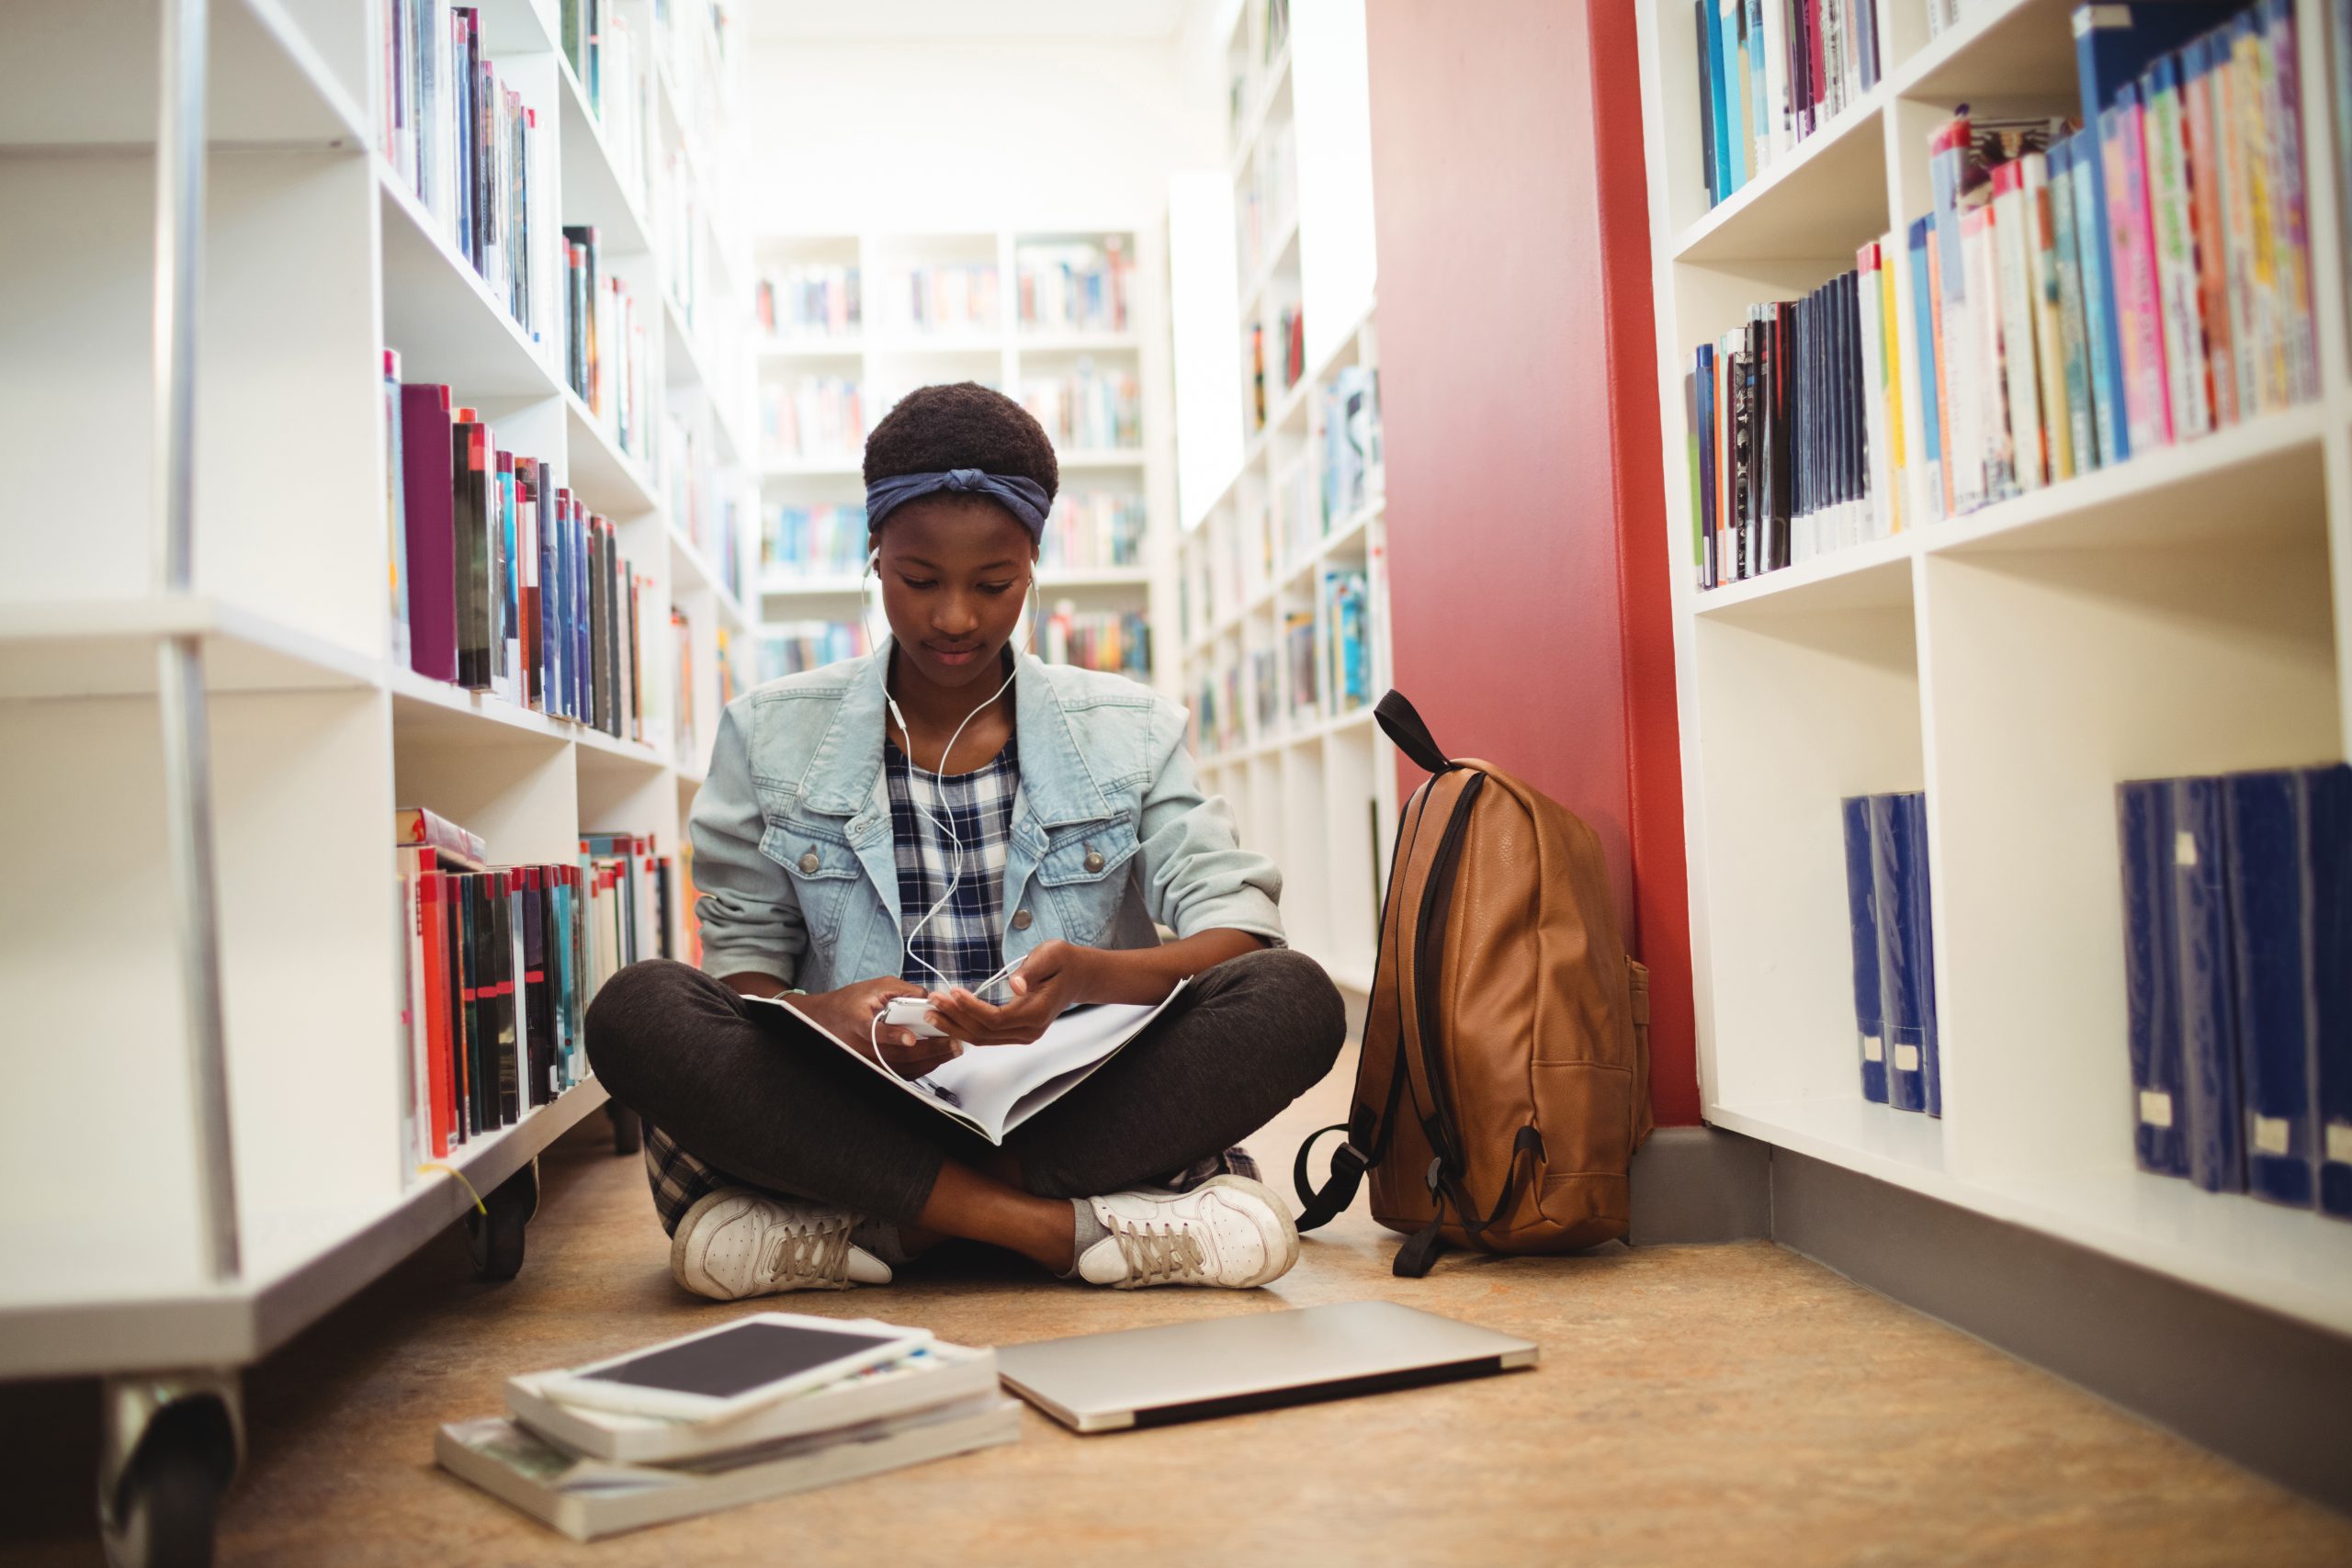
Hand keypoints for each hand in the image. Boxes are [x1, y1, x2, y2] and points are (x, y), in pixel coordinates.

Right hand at [798, 977, 963, 1078]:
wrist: (828, 1020)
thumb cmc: (851, 1002)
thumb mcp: (875, 986)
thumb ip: (902, 989)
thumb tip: (928, 996)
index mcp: (859, 1021)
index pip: (874, 1032)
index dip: (892, 1035)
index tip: (910, 1037)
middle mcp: (863, 1046)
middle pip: (897, 1054)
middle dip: (929, 1049)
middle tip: (953, 1043)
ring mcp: (869, 1061)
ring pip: (902, 1067)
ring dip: (931, 1060)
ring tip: (952, 1050)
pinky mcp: (877, 1068)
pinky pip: (901, 1073)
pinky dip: (922, 1068)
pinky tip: (938, 1059)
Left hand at [923, 940, 1097, 1045]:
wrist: (1078, 976)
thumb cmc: (1064, 962)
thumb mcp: (1051, 955)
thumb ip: (1032, 970)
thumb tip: (1015, 985)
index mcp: (1037, 1012)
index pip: (997, 1018)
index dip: (972, 1008)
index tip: (953, 993)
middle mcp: (1030, 1030)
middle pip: (985, 1033)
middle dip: (956, 1018)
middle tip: (933, 1002)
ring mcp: (1024, 1035)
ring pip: (983, 1039)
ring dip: (956, 1026)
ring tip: (933, 1014)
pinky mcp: (1017, 1032)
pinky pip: (987, 1036)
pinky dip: (966, 1028)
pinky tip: (949, 1019)